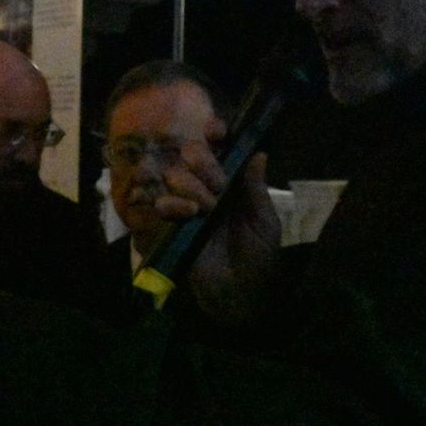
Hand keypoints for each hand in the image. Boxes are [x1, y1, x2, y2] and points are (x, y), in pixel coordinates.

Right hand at [154, 121, 280, 324]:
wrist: (243, 294)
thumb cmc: (259, 256)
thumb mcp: (264, 221)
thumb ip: (256, 188)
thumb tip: (259, 153)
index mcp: (231, 182)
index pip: (218, 148)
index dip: (214, 134)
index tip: (215, 131)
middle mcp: (207, 188)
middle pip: (191, 154)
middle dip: (203, 161)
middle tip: (218, 183)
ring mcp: (188, 205)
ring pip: (174, 175)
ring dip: (191, 184)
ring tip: (208, 206)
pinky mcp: (172, 226)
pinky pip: (162, 204)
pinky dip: (173, 204)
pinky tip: (191, 213)